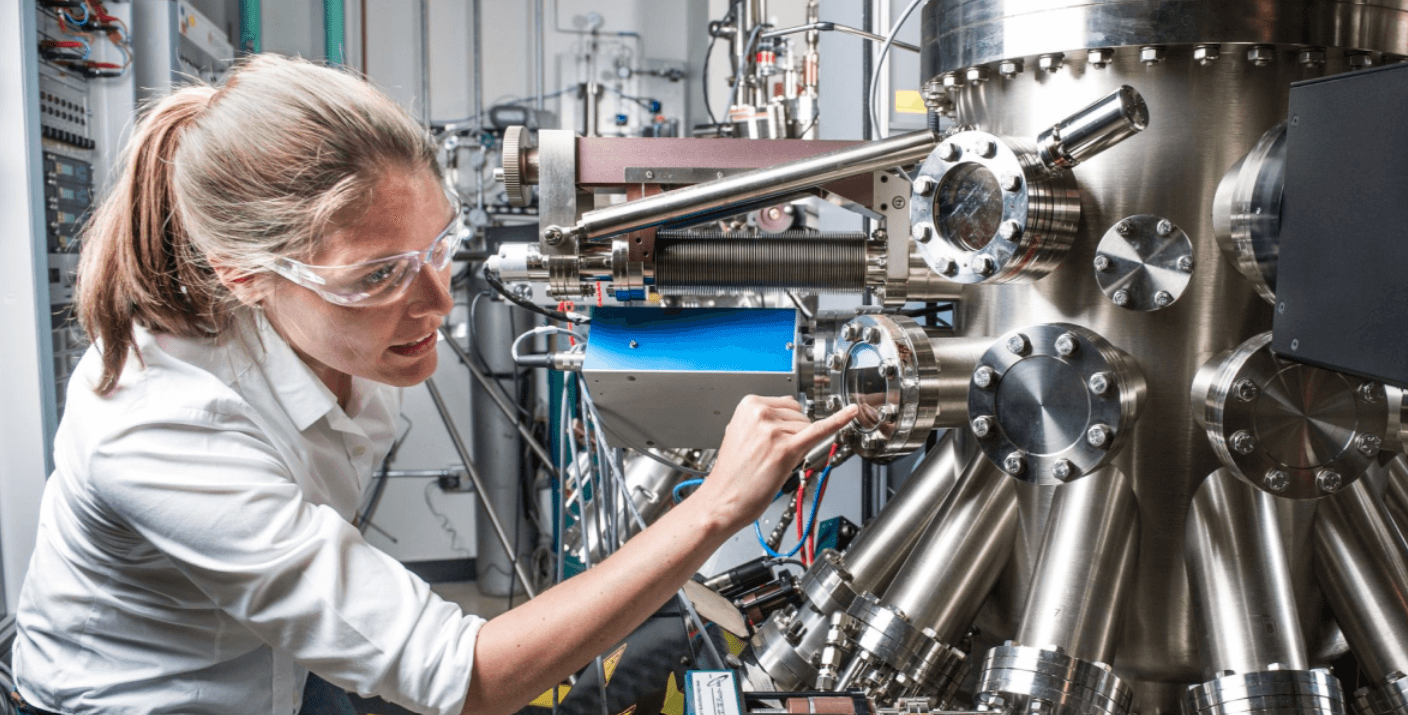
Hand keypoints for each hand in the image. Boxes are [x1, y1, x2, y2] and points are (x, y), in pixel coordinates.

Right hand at [697, 395, 858, 530]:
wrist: (722, 499)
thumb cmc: (732, 472)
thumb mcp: (740, 433)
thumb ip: (763, 419)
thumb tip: (789, 411)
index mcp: (748, 405)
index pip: (788, 403)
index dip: (788, 423)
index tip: (781, 435)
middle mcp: (761, 414)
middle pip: (800, 415)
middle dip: (794, 434)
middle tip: (772, 454)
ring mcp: (774, 431)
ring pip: (807, 429)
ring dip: (798, 445)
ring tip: (773, 462)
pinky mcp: (786, 450)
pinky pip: (819, 431)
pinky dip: (838, 421)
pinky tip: (851, 412)